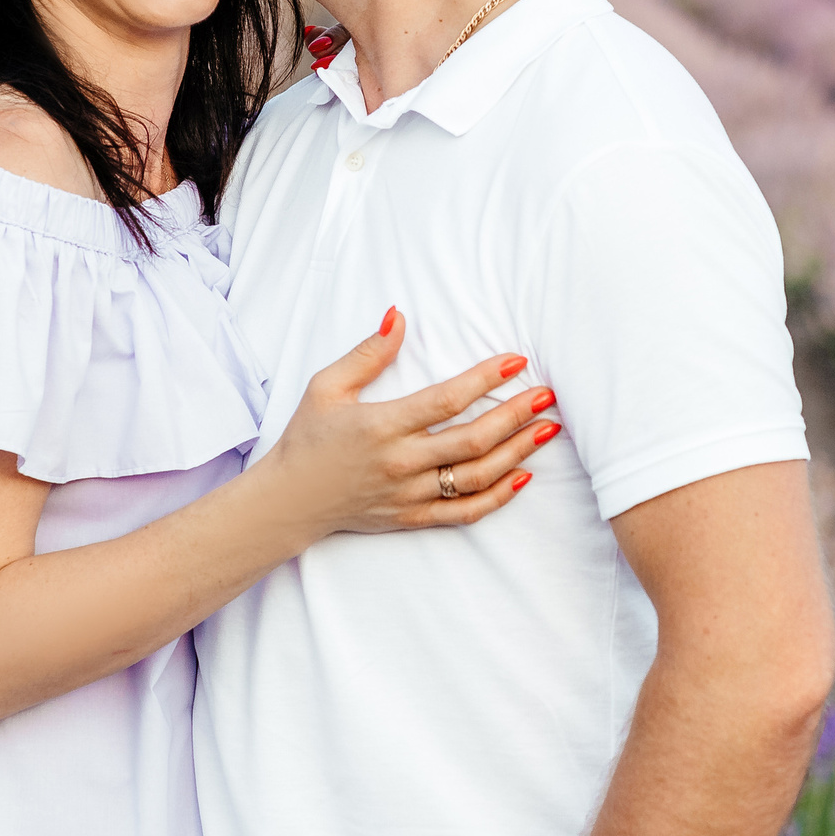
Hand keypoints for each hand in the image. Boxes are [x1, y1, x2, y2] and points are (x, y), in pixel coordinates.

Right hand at [255, 310, 558, 538]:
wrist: (288, 501)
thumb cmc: (308, 438)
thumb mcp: (326, 387)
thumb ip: (367, 354)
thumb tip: (399, 317)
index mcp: (380, 426)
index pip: (446, 400)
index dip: (485, 379)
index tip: (516, 361)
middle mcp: (400, 463)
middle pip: (472, 440)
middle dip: (515, 415)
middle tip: (547, 395)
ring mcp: (409, 495)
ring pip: (476, 477)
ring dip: (517, 453)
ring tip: (546, 430)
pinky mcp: (413, 518)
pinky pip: (464, 512)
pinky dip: (498, 497)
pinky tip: (523, 476)